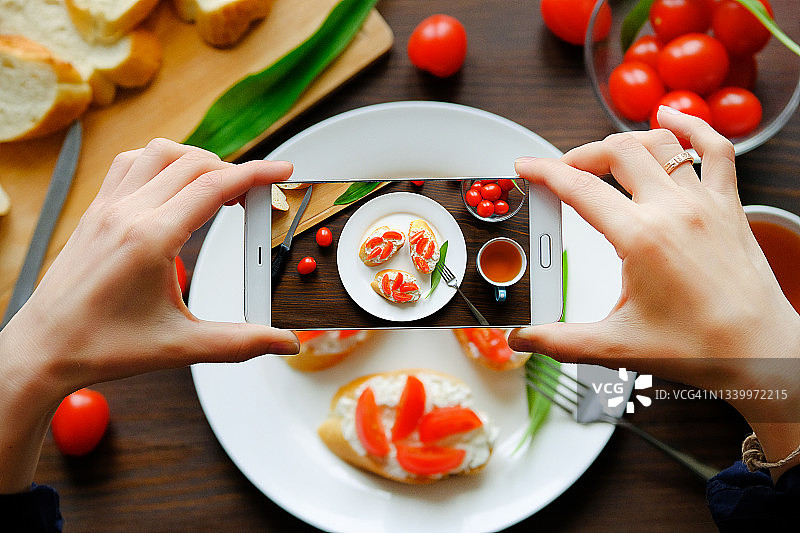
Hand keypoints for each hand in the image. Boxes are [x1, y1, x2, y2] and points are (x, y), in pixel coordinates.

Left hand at [0, 139, 298, 491]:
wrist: (44, 349)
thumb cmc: (100, 346)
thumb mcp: (181, 347)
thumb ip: (240, 343)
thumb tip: (283, 343)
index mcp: (150, 240)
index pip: (214, 187)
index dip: (257, 174)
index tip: (282, 171)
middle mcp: (127, 213)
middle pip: (194, 163)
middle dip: (234, 171)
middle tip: (257, 195)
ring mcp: (107, 207)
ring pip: (160, 152)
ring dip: (197, 160)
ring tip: (218, 186)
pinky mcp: (95, 211)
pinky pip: (130, 163)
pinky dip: (161, 161)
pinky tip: (173, 184)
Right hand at [509, 108, 799, 476]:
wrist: (761, 352)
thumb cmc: (700, 348)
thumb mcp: (616, 346)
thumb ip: (560, 341)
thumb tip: (522, 340)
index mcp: (640, 238)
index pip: (579, 188)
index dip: (545, 172)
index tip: (527, 166)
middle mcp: (673, 210)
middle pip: (616, 153)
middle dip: (580, 155)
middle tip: (563, 171)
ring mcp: (705, 202)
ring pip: (659, 143)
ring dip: (626, 141)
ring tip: (606, 153)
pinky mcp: (729, 205)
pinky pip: (715, 149)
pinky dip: (693, 128)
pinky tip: (673, 120)